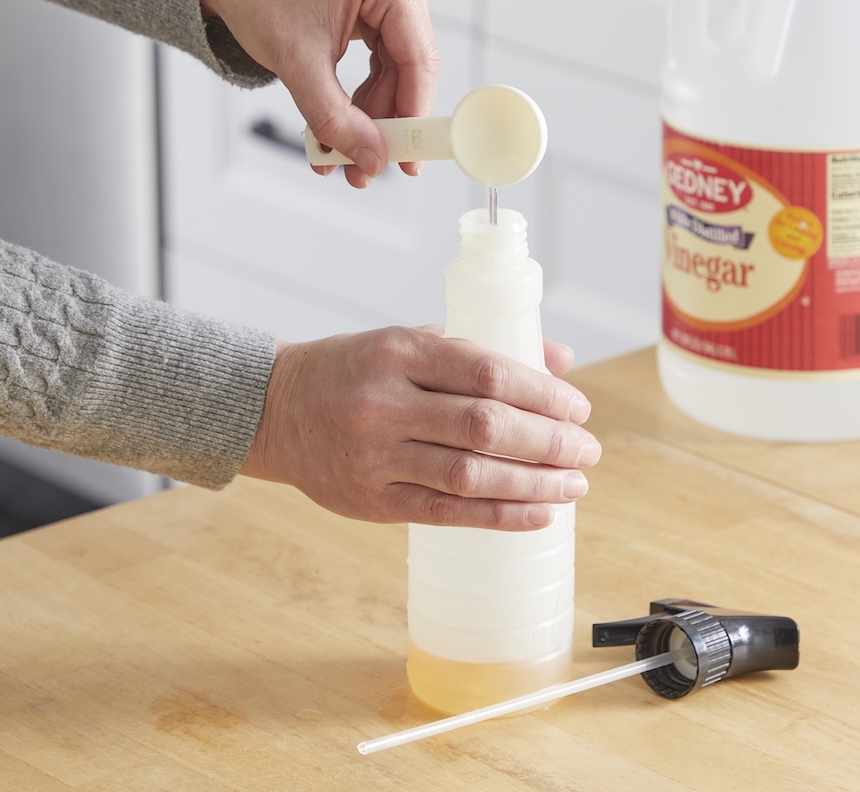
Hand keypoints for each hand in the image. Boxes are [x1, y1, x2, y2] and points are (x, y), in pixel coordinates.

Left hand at [201, 0, 440, 187]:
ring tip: (344, 157)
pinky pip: (373, 70)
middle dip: (383, 126)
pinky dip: (355, 103)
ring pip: (391, 77)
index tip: (407, 159)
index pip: (419, 60)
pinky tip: (337, 132)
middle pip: (408, 73)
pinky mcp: (364, 22)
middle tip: (368, 166)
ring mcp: (380, 7)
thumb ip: (334, 114)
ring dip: (367, 122)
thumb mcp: (297, 59)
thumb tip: (369, 158)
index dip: (414, 116)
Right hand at [239, 327, 600, 529]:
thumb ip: (480, 350)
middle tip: (586, 450)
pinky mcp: (371, 501)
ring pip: (470, 474)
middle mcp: (385, 404)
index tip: (577, 408)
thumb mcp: (408, 343)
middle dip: (548, 441)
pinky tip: (538, 513)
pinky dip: (499, 515)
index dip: (542, 394)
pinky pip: (446, 513)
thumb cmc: (353, 370)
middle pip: (485, 426)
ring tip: (573, 485)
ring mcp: (375, 456)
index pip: (487, 372)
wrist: (273, 410)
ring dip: (533, 483)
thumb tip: (559, 360)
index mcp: (398, 353)